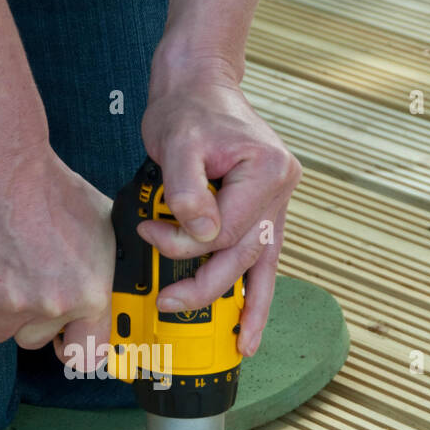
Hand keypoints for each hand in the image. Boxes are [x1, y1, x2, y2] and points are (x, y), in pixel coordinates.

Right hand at [0, 140, 113, 367]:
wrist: (5, 168)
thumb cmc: (51, 190)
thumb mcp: (102, 229)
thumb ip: (104, 269)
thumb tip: (109, 287)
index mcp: (90, 294)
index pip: (88, 354)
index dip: (73, 349)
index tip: (64, 343)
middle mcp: (52, 304)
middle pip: (32, 339)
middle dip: (26, 316)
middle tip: (23, 279)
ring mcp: (10, 302)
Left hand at [140, 63, 300, 356]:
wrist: (198, 84)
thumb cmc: (187, 107)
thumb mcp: (177, 140)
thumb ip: (187, 189)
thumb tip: (199, 234)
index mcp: (267, 171)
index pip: (226, 230)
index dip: (184, 243)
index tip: (150, 233)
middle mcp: (279, 190)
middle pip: (244, 254)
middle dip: (206, 285)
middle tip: (167, 303)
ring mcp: (274, 204)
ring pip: (260, 266)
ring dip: (248, 307)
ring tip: (239, 345)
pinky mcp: (261, 212)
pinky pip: (260, 260)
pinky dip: (254, 293)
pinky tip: (249, 327)